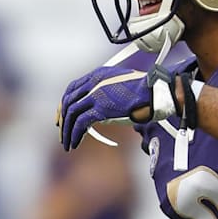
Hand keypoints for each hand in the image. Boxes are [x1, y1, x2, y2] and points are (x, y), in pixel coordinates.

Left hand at [58, 65, 177, 149]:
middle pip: (68, 101)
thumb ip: (107, 93)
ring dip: (67, 131)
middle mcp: (94, 82)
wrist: (156, 93)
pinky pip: (80, 123)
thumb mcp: (121, 86)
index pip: (72, 88)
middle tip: (62, 133)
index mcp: (98, 74)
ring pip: (71, 113)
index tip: (62, 117)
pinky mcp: (101, 108)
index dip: (64, 103)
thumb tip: (100, 110)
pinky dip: (75, 135)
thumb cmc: (145, 92)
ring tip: (68, 144)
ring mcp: (96, 94)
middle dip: (63, 119)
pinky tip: (75, 143)